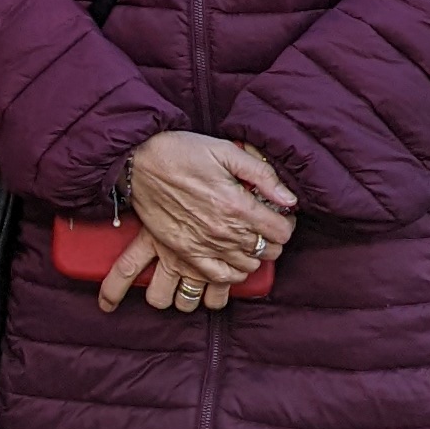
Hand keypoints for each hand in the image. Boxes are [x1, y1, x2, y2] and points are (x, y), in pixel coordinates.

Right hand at [98, 130, 296, 312]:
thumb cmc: (182, 151)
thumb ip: (263, 175)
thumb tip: (290, 199)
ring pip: (248, 266)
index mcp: (237, 205)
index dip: (286, 222)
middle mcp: (224, 230)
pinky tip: (232, 258)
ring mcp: (204, 245)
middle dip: (272, 238)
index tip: (279, 213)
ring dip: (254, 253)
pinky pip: (220, 277)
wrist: (139, 162)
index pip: (281, 232)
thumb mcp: (226, 151)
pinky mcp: (186, 253)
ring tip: (247, 237)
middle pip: (268, 251)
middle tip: (263, 223)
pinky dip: (232, 272)